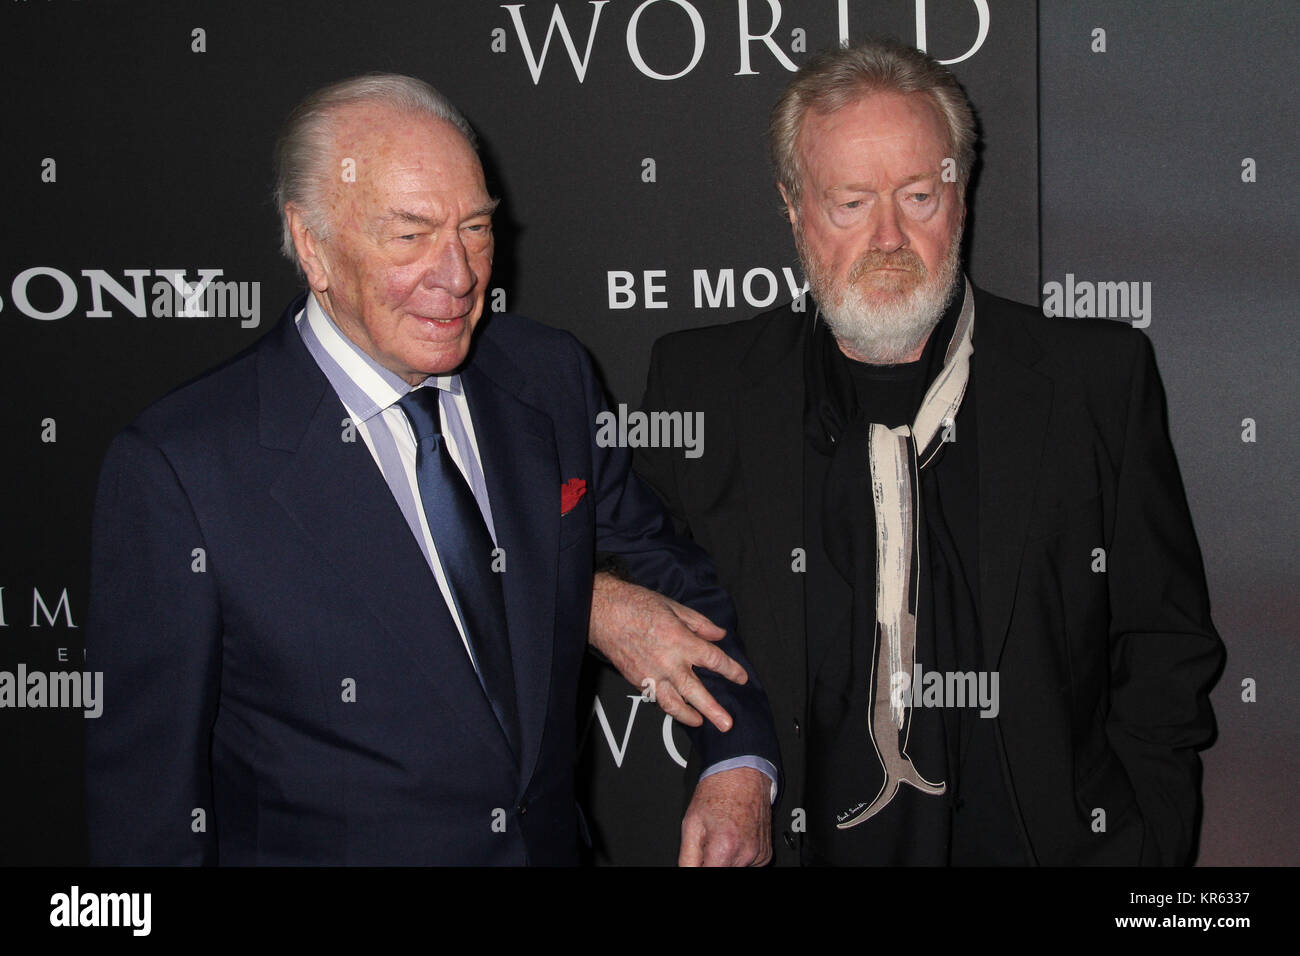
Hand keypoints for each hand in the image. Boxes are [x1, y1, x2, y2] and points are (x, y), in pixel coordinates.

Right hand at [588, 571, 747, 731]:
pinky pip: (656, 698)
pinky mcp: (637, 680)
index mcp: (681, 640)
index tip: (741, 678)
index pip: (714, 660)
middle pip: (696, 691)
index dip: (731, 670)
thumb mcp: (674, 607)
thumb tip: (719, 635)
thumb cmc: (637, 604)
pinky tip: (676, 708)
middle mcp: (668, 662)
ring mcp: (651, 675)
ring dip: (688, 716)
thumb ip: (699, 624)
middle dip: (713, 709)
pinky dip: (668, 706)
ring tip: (700, 722)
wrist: (603, 612)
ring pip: (673, 704)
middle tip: (726, 724)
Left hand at [679, 767, 772, 866]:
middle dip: (712, 862)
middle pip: (722, 872)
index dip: (700, 868)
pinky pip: (748, 863)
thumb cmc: (718, 792)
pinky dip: (739, 855)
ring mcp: (758, 854)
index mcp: (725, 848)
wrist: (743, 774)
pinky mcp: (765, 853)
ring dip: (726, 860)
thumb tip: (687, 873)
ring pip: (735, 869)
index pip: (708, 876)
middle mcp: (746, 854)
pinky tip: (735, 837)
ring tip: (722, 836)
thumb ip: (687, 859)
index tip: (699, 861)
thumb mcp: (690, 824)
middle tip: (708, 843)